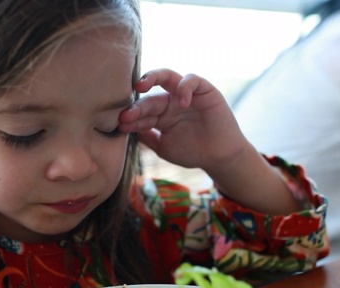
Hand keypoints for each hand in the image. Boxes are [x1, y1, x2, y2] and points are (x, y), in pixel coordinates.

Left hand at [118, 69, 248, 172]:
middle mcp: (170, 101)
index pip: (142, 112)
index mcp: (159, 114)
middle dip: (137, 106)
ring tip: (141, 86)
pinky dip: (185, 87)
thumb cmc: (192, 152)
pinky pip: (192, 80)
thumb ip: (147, 137)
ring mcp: (186, 94)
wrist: (219, 157)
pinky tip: (181, 102)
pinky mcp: (205, 90)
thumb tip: (124, 128)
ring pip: (167, 76)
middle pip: (150, 97)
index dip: (131, 118)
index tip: (120, 126)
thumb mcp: (163, 147)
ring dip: (152, 78)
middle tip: (126, 115)